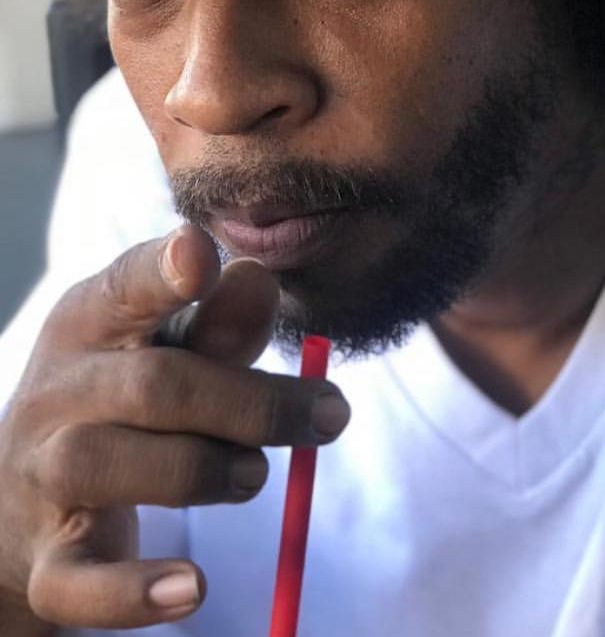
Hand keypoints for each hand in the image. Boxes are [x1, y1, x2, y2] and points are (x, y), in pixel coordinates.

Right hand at [0, 225, 349, 630]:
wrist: (17, 505)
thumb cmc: (122, 400)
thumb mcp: (163, 348)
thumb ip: (219, 322)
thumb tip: (261, 275)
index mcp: (92, 324)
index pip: (124, 286)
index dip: (162, 271)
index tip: (202, 254)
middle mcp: (58, 392)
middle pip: (157, 385)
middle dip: (257, 402)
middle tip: (331, 415)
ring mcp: (44, 475)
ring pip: (123, 466)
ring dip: (211, 470)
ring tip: (254, 476)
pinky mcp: (44, 562)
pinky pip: (83, 582)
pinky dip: (137, 591)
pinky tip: (191, 590)